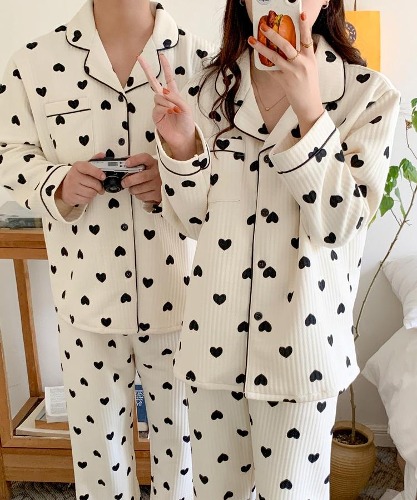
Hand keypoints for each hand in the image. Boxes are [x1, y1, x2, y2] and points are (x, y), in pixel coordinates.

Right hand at [56, 152, 105, 205]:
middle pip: (94, 184)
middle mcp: (73, 176)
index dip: (97, 172)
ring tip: (91, 190)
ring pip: (92, 193)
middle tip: (100, 187)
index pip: (88, 168)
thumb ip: (94, 161)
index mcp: (77, 166)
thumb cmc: (77, 176)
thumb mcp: (84, 166)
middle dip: (100, 187)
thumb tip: (102, 155)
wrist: (62, 186)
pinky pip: (87, 200)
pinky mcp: (71, 197)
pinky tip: (86, 194)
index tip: (103, 176)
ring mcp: (71, 187)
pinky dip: (89, 198)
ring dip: (94, 193)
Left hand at [122, 153, 161, 203]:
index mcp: (152, 163)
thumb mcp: (145, 166)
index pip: (145, 158)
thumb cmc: (150, 176)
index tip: (127, 164)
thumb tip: (122, 161)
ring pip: (140, 188)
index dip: (135, 160)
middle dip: (129, 181)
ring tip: (133, 188)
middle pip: (141, 177)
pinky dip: (139, 195)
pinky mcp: (157, 194)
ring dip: (133, 189)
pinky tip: (140, 192)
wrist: (162, 187)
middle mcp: (156, 173)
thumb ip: (134, 163)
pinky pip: (143, 196)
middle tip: (124, 182)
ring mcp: (158, 184)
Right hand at [138, 53, 196, 159]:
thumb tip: (164, 92)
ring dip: (167, 102)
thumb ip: (176, 98)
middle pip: (153, 82)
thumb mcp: (186, 108)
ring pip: (158, 96)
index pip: (168, 78)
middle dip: (147, 69)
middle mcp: (165, 99)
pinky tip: (169, 113)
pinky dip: (164, 108)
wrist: (183, 138)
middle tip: (139, 58)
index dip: (165, 67)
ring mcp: (159, 106)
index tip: (161, 56)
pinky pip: (157, 106)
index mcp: (174, 95)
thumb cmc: (187, 123)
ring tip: (174, 110)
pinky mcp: (155, 115)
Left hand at [249, 12, 323, 135]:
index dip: (304, 26)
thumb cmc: (309, 87)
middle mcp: (302, 63)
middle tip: (263, 27)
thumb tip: (290, 47)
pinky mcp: (284, 81)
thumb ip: (303, 57)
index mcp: (310, 58)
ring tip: (252, 40)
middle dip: (274, 34)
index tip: (300, 14)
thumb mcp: (310, 68)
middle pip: (287, 45)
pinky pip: (272, 70)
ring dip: (261, 48)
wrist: (309, 105)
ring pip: (274, 57)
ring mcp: (292, 72)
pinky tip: (258, 59)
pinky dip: (265, 65)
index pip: (307, 38)